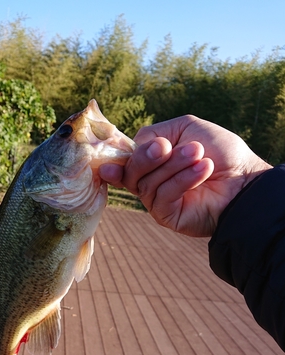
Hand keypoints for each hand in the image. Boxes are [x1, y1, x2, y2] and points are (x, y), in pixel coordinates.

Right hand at [100, 115, 271, 236]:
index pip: (125, 159)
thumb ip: (155, 133)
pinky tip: (203, 169)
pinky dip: (183, 179)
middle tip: (167, 148)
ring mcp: (156, 200)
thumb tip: (135, 148)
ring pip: (147, 183)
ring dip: (174, 164)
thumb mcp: (185, 128)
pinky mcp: (166, 216)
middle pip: (130, 172)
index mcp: (151, 161)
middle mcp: (149, 181)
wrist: (244, 178)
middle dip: (147, 157)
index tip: (129, 151)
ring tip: (198, 154)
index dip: (121, 156)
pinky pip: (163, 196)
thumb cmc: (219, 152)